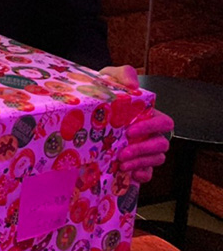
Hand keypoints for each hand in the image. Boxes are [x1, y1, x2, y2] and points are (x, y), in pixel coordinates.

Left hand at [97, 65, 170, 183]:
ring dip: (140, 163)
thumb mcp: (110, 78)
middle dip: (144, 150)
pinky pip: (147, 173)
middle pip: (162, 145)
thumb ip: (124, 74)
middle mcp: (149, 133)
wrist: (85, 108)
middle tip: (123, 153)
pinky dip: (141, 175)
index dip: (152, 127)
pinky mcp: (134, 162)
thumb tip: (134, 85)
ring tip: (121, 164)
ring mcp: (143, 149)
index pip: (165, 122)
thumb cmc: (103, 92)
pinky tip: (128, 175)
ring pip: (155, 160)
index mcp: (148, 115)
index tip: (130, 130)